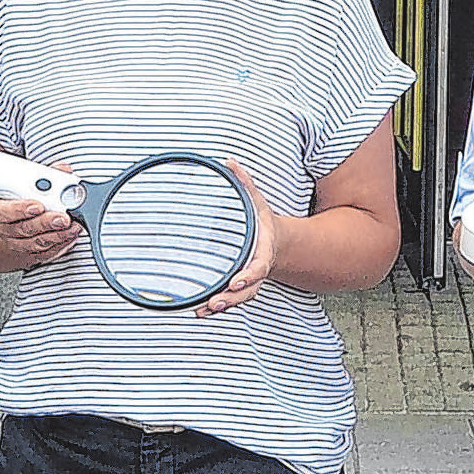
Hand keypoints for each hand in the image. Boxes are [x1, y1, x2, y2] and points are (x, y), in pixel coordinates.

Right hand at [0, 164, 82, 266]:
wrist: (8, 224)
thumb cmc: (18, 201)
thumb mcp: (25, 184)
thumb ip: (45, 176)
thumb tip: (63, 169)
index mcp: (1, 209)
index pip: (6, 211)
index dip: (21, 209)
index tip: (37, 205)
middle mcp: (8, 229)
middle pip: (26, 229)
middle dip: (46, 223)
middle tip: (63, 218)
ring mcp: (20, 244)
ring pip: (37, 243)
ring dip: (58, 236)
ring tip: (73, 227)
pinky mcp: (33, 254)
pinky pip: (47, 253)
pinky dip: (61, 245)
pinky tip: (71, 236)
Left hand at [196, 160, 278, 317]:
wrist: (275, 243)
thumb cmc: (262, 222)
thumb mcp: (257, 202)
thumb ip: (245, 184)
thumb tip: (230, 161)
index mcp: (262, 253)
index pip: (258, 268)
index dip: (248, 276)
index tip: (237, 281)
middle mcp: (255, 272)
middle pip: (247, 291)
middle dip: (232, 298)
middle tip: (216, 301)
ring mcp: (246, 282)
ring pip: (236, 299)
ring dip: (221, 306)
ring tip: (204, 310)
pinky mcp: (235, 288)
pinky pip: (227, 299)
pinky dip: (214, 308)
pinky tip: (199, 312)